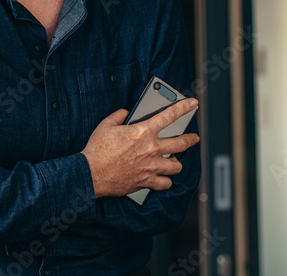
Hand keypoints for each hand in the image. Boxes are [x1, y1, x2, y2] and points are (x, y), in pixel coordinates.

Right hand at [82, 98, 199, 197]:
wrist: (92, 173)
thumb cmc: (98, 149)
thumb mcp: (106, 125)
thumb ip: (119, 115)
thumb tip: (125, 112)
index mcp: (143, 132)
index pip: (169, 115)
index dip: (183, 107)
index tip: (192, 104)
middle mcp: (152, 149)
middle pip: (181, 143)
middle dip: (190, 139)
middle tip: (194, 137)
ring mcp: (151, 167)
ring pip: (177, 166)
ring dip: (176, 162)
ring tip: (174, 160)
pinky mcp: (147, 181)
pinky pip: (165, 183)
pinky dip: (165, 180)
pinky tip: (162, 178)